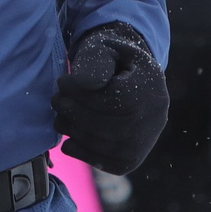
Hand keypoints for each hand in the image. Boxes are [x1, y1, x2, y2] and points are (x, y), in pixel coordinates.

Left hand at [52, 23, 167, 174]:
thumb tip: (86, 83)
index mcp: (150, 87)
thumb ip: (95, 60)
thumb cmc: (112, 60)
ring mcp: (144, 143)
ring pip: (103, 145)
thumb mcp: (106, 48)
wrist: (132, 81)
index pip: (111, 98)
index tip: (62, 82)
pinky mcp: (131, 161)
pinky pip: (103, 162)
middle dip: (73, 112)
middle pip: (106, 125)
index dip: (80, 92)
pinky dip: (80, 151)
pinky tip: (69, 137)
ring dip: (73, 130)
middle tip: (56, 100)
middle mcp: (154, 119)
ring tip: (60, 116)